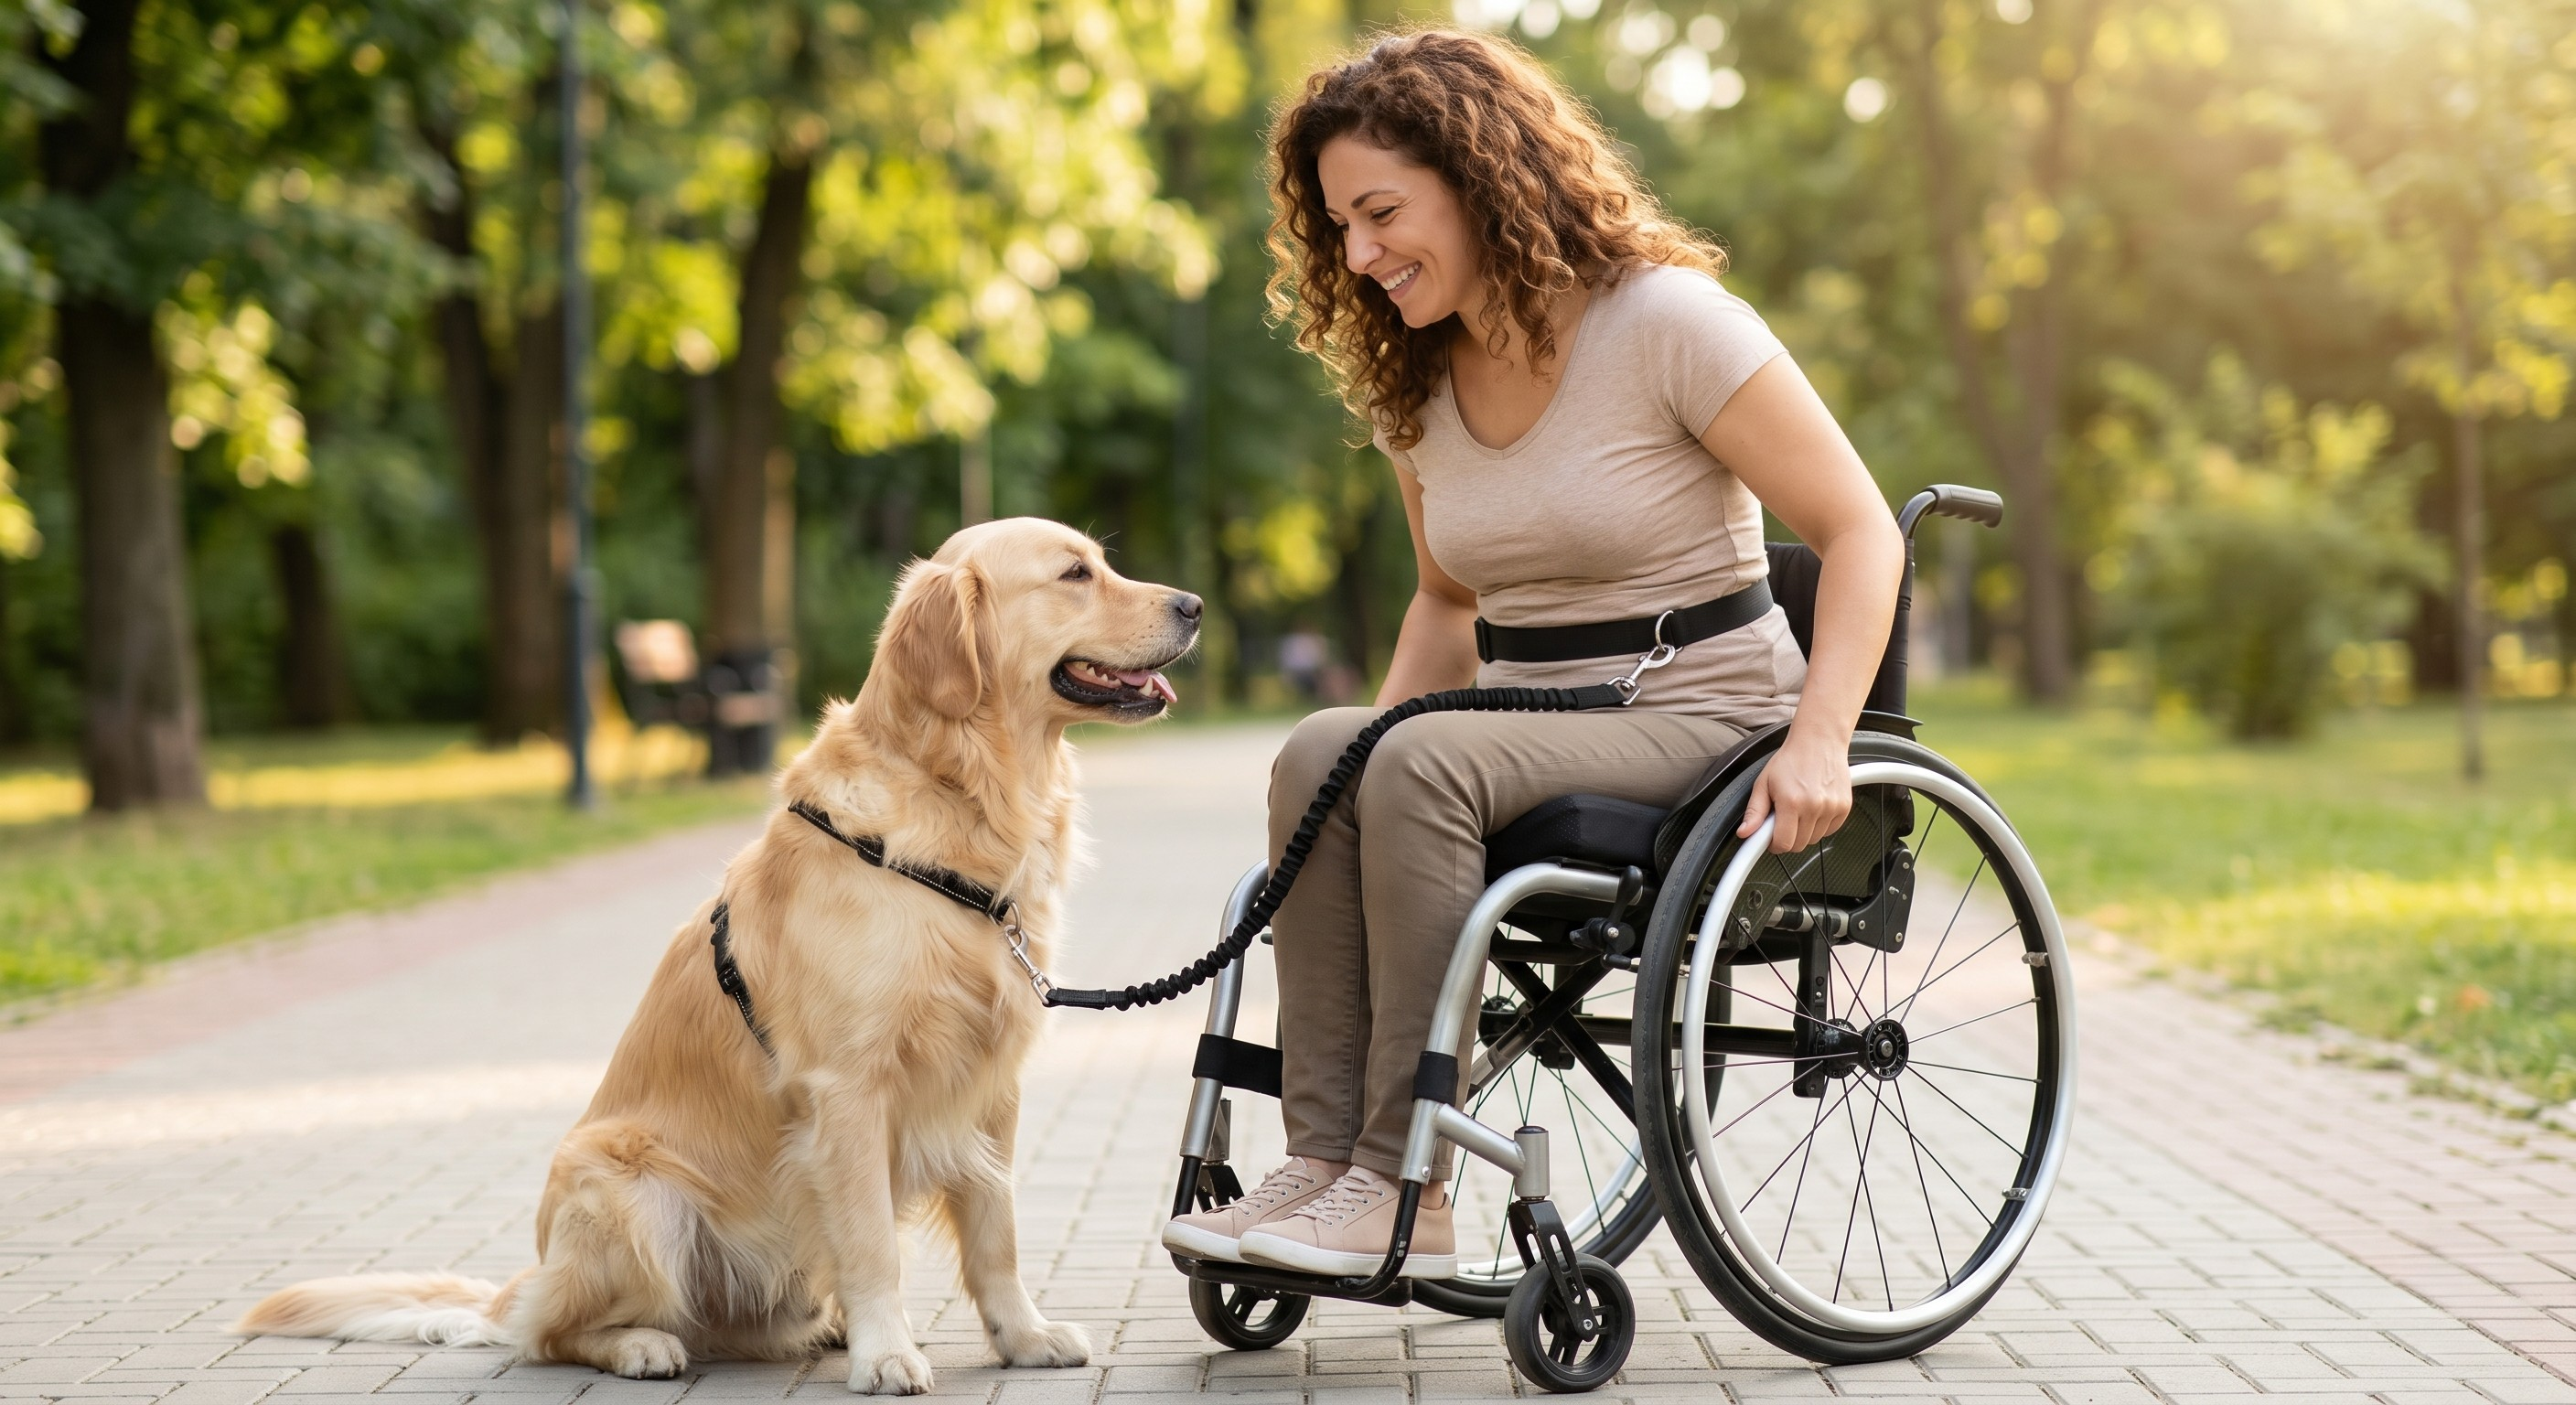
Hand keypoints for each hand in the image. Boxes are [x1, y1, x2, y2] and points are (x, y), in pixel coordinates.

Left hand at [1737, 728, 1851, 853]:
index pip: (1783, 843)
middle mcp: (1814, 806)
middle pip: (1799, 845)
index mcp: (1791, 802)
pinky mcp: (1844, 807)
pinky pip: (1830, 830)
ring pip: (1814, 839)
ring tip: (1799, 809)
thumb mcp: (1764, 782)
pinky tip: (1813, 808)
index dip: (1773, 845)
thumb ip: (1754, 811)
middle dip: (1787, 837)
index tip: (1770, 838)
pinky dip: (1820, 826)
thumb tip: (1744, 832)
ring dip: (1804, 831)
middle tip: (1783, 819)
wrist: (1819, 741)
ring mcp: (1832, 807)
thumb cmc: (1791, 759)